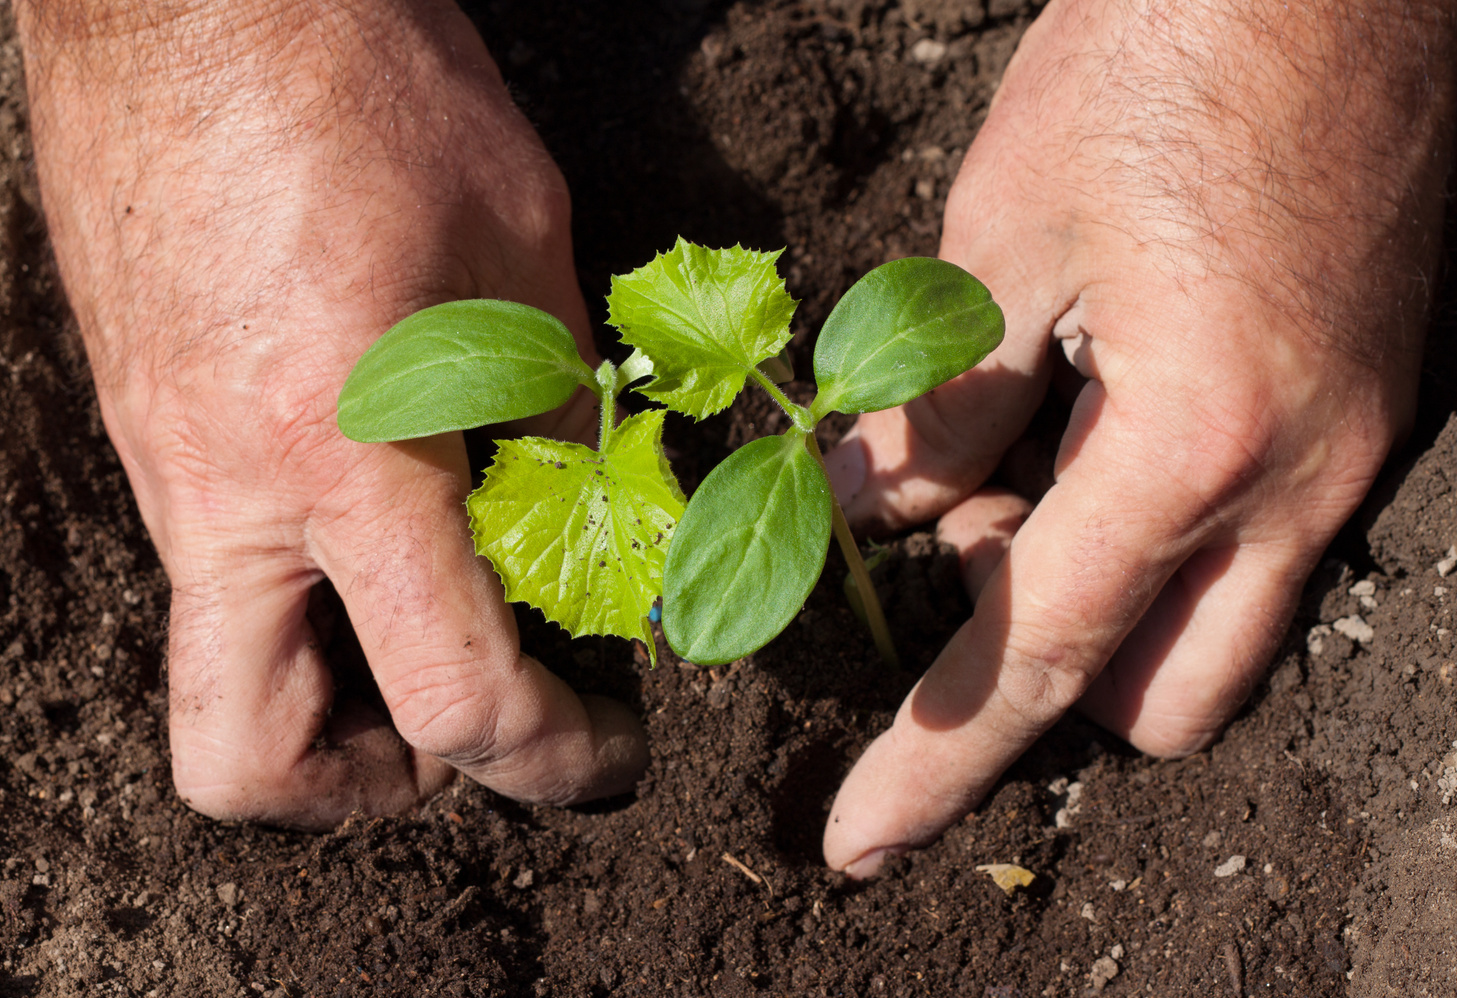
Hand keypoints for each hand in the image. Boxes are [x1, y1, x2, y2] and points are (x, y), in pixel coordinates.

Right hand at [17, 1, 645, 828]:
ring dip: (336, 696)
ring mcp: (164, 467)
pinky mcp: (150, 427)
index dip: (549, 758)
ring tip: (440, 617)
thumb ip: (561, 422)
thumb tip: (598, 540)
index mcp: (338, 455)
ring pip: (219, 673)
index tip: (607, 749)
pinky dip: (310, 593)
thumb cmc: (368, 94)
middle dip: (374, 786)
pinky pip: (219, 573)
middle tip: (473, 721)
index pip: (449, 695)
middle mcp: (221, 493)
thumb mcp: (522, 259)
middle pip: (247, 761)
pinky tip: (389, 509)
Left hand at [823, 0, 1456, 874]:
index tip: (859, 840)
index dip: (937, 759)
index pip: (1038, 656)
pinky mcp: (1364, 407)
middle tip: (965, 538)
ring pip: (1215, 632)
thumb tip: (862, 516)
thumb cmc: (1164, 56)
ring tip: (1025, 460)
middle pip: (1156, 696)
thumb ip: (934, 409)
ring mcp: (1350, 451)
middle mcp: (1299, 479)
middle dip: (1044, 669)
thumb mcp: (1001, 236)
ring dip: (1105, 604)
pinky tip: (1091, 417)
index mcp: (1197, 441)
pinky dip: (1155, 534)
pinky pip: (1254, 544)